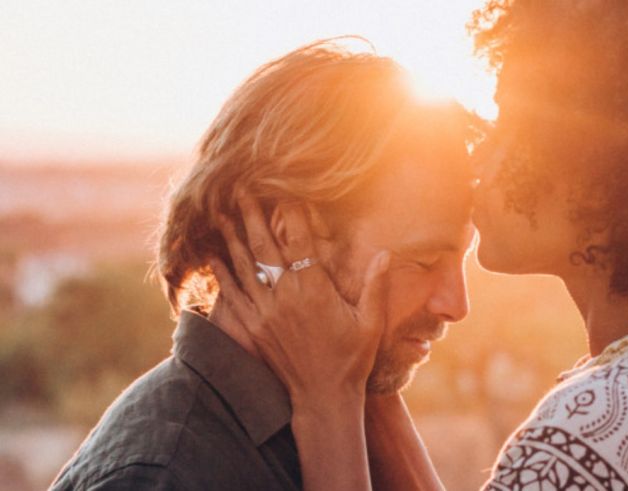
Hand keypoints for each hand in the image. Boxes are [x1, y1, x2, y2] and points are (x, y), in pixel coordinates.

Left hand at [210, 194, 389, 412]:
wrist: (323, 398)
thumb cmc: (352, 359)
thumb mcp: (371, 322)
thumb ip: (376, 286)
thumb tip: (385, 253)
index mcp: (315, 290)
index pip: (300, 242)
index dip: (292, 214)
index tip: (287, 191)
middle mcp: (286, 297)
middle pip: (265, 246)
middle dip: (253, 214)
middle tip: (241, 189)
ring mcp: (265, 313)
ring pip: (244, 266)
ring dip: (232, 237)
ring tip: (221, 212)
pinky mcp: (253, 329)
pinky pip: (232, 295)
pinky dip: (221, 273)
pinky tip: (213, 255)